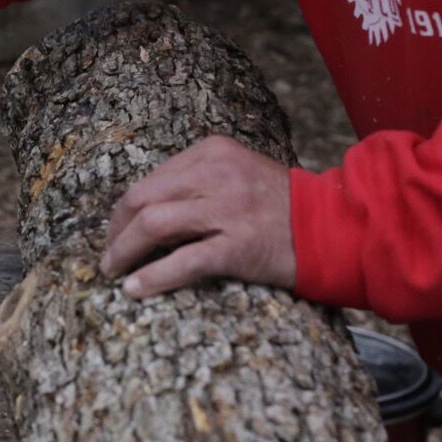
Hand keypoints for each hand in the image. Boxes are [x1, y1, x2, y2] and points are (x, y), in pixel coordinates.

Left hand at [100, 136, 295, 296]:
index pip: (150, 180)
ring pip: (153, 226)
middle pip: (142, 200)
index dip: (124, 210)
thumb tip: (146, 208)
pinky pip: (182, 262)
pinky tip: (135, 289)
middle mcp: (216, 175)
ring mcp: (226, 210)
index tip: (117, 230)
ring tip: (115, 272)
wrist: (331, 226)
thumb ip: (196, 181)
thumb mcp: (237, 172)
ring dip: (125, 252)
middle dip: (116, 231)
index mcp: (212, 152)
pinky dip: (153, 277)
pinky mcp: (236, 247)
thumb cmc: (280, 204)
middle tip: (110, 254)